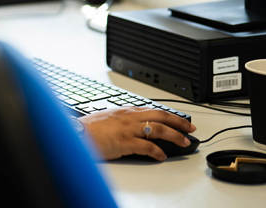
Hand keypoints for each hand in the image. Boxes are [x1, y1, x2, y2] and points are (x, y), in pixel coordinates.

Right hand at [79, 108, 195, 160]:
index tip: (180, 120)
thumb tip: (135, 125)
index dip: (170, 115)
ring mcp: (128, 129)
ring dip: (174, 136)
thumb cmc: (88, 129)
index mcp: (126, 111)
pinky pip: (147, 146)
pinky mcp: (124, 142)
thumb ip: (123, 120)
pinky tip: (162, 156)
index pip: (153, 110)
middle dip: (179, 123)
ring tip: (183, 143)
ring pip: (158, 129)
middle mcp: (129, 117)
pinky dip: (157, 152)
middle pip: (161, 116)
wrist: (75, 133)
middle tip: (190, 129)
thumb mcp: (108, 118)